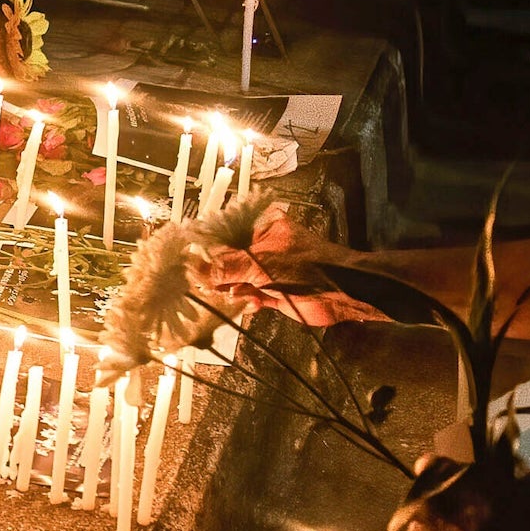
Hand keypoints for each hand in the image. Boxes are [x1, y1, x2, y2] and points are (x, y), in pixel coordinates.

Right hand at [195, 201, 384, 325]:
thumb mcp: (260, 263)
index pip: (223, 234)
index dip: (206, 248)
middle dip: (216, 273)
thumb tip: (194, 270)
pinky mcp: (271, 291)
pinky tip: (253, 303)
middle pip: (226, 259)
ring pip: (235, 279)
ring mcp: (265, 269)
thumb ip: (226, 267)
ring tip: (234, 295)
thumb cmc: (306, 267)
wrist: (340, 294)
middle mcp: (261, 246)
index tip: (189, 261)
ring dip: (231, 290)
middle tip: (204, 284)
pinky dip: (246, 301)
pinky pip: (247, 295)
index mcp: (260, 227)